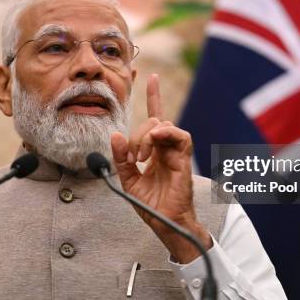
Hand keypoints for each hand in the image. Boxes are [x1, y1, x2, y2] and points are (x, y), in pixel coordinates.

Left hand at [110, 74, 211, 262]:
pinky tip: (155, 141)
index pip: (154, 117)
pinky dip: (166, 133)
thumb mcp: (128, 180)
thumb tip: (115, 135)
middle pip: (154, 120)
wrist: (165, 223)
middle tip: (133, 157)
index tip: (149, 76)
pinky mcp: (184, 159)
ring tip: (142, 156)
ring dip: (148, 136)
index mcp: (155, 150)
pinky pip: (180, 136)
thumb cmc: (151, 205)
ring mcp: (176, 152)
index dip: (153, 96)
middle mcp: (166, 147)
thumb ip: (121, 158)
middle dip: (138, 135)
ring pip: (165, 125)